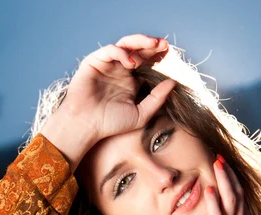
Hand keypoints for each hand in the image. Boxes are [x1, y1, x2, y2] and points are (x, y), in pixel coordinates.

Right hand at [52, 33, 175, 144]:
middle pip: (138, 50)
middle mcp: (119, 70)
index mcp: (131, 80)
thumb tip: (173, 82)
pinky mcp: (94, 61)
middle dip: (151, 45)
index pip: (147, 63)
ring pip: (125, 45)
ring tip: (152, 45)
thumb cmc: (111, 123)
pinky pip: (110, 50)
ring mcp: (107, 64)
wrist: (87, 126)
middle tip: (164, 44)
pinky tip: (131, 63)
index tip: (169, 53)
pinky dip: (121, 53)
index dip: (157, 56)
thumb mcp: (141, 114)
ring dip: (140, 42)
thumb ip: (157, 99)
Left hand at [191, 156, 255, 214]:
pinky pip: (217, 214)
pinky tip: (208, 188)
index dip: (235, 181)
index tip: (227, 168)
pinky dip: (213, 200)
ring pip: (230, 198)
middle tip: (220, 158)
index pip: (243, 198)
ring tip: (216, 163)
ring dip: (223, 179)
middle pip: (239, 193)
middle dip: (230, 174)